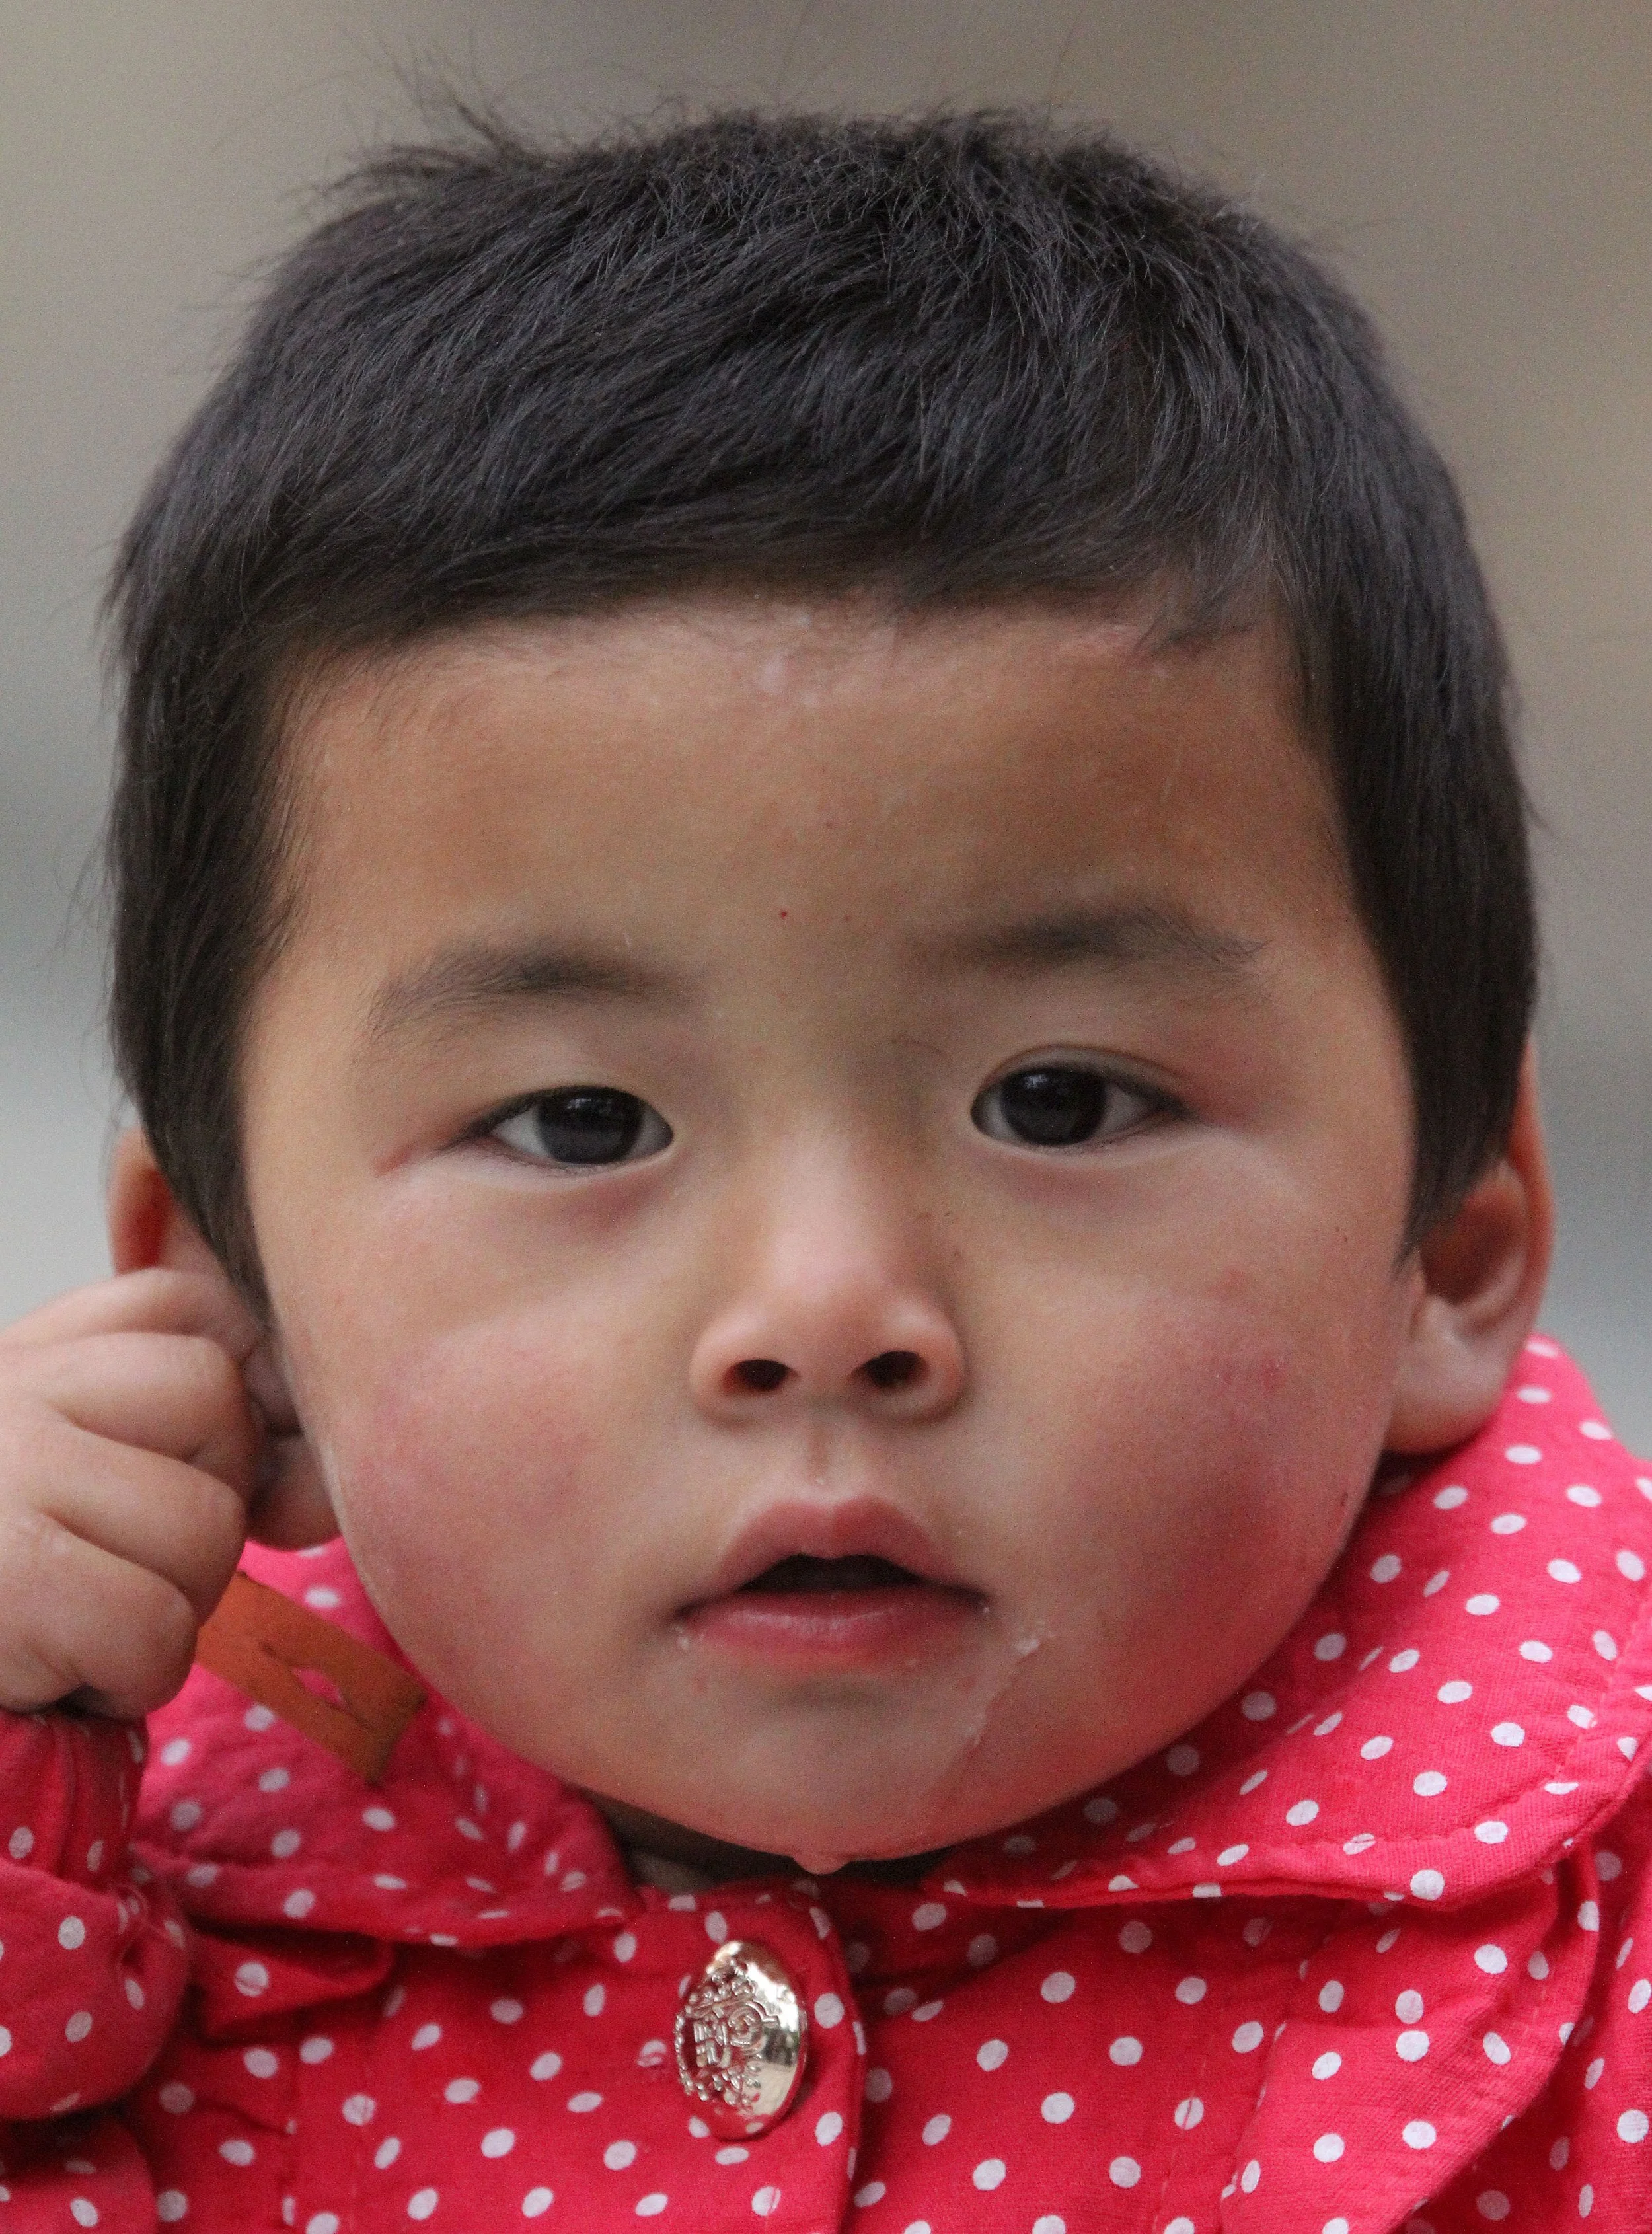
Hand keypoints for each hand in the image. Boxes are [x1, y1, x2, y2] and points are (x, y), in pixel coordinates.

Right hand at [0, 1267, 328, 1718]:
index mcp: (28, 1355)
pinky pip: (159, 1626)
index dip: (235, 1398)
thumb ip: (169, 1414)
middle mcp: (13, 1388)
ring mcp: (12, 1471)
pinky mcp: (20, 1577)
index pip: (195, 1308)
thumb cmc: (9, 1587)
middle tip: (121, 1568)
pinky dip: (130, 1675)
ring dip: (173, 1604)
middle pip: (221, 1405)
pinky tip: (63, 1673)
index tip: (194, 1472)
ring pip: (209, 1523)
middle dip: (207, 1508)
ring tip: (85, 1623)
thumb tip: (303, 1450)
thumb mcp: (64, 1466)